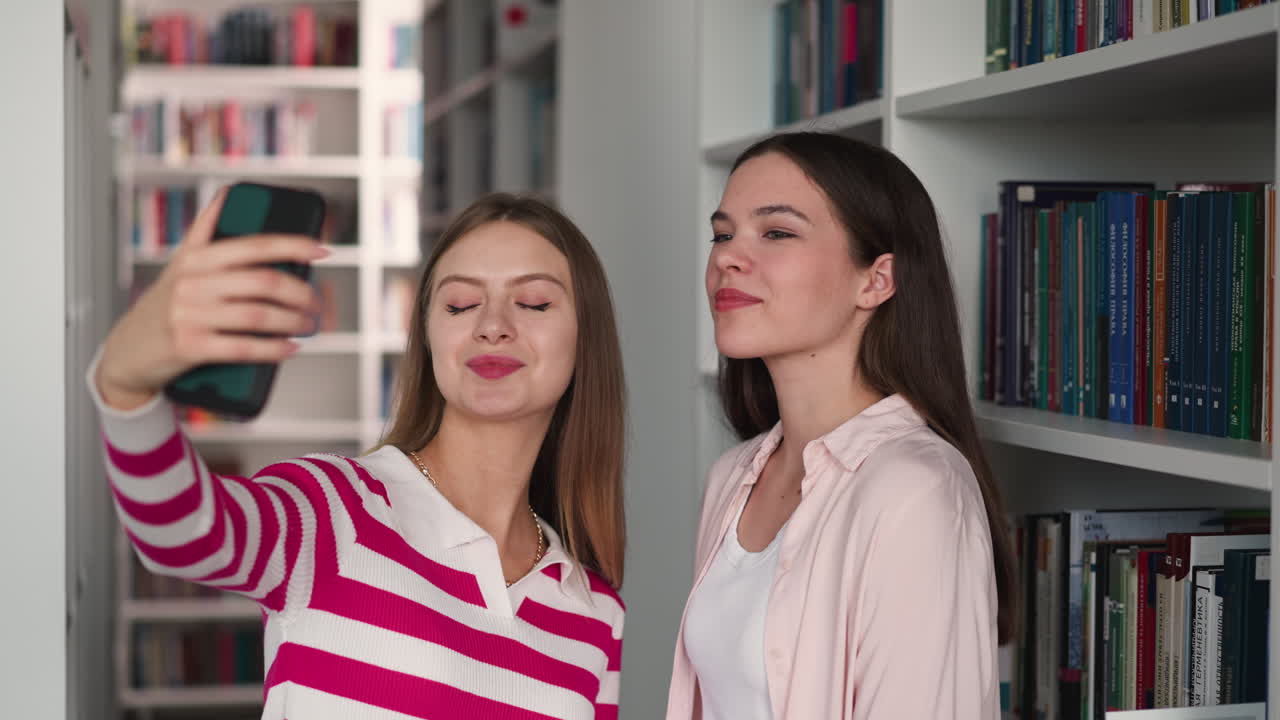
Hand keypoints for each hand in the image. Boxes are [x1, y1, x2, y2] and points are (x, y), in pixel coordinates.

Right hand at [96, 187, 330, 410]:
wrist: (128, 351)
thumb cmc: (167, 304)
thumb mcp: (182, 263)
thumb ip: (207, 230)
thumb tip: (232, 191)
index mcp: (196, 257)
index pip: (254, 245)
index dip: (293, 245)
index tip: (323, 251)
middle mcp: (191, 282)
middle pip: (264, 282)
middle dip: (301, 293)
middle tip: (317, 303)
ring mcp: (189, 314)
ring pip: (258, 316)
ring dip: (294, 322)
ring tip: (309, 325)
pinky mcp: (188, 346)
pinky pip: (243, 348)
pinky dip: (274, 349)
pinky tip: (291, 348)